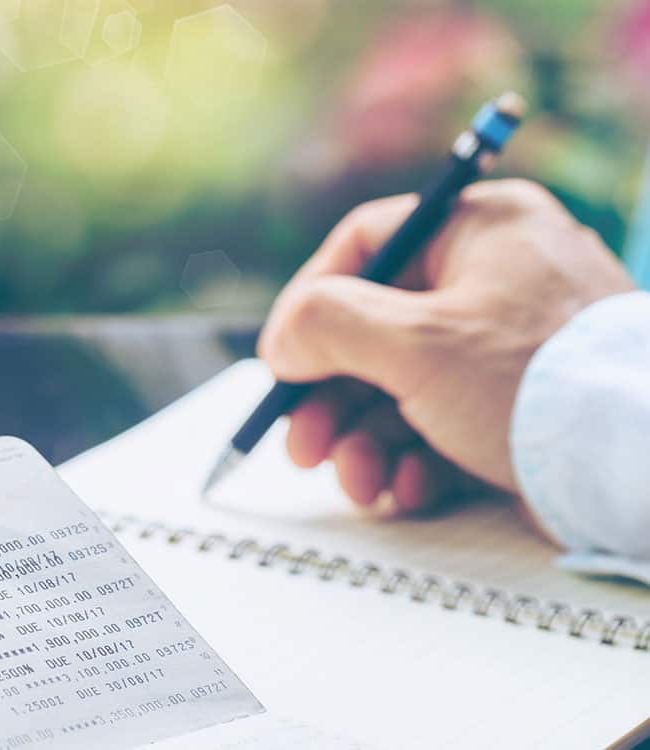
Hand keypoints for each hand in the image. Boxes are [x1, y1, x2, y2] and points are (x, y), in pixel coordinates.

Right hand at [257, 179, 634, 518]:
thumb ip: (327, 325)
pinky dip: (414, 459)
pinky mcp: (525, 406)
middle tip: (302, 446)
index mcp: (484, 228)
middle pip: (376, 330)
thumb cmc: (539, 384)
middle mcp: (501, 276)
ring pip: (404, 386)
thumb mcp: (413, 343)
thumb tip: (285, 341)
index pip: (365, 245)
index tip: (281, 361)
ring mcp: (515, 345)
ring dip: (364, 440)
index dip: (308, 305)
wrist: (638, 466)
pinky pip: (446, 424)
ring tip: (357, 481)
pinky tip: (407, 488)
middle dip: (331, 399)